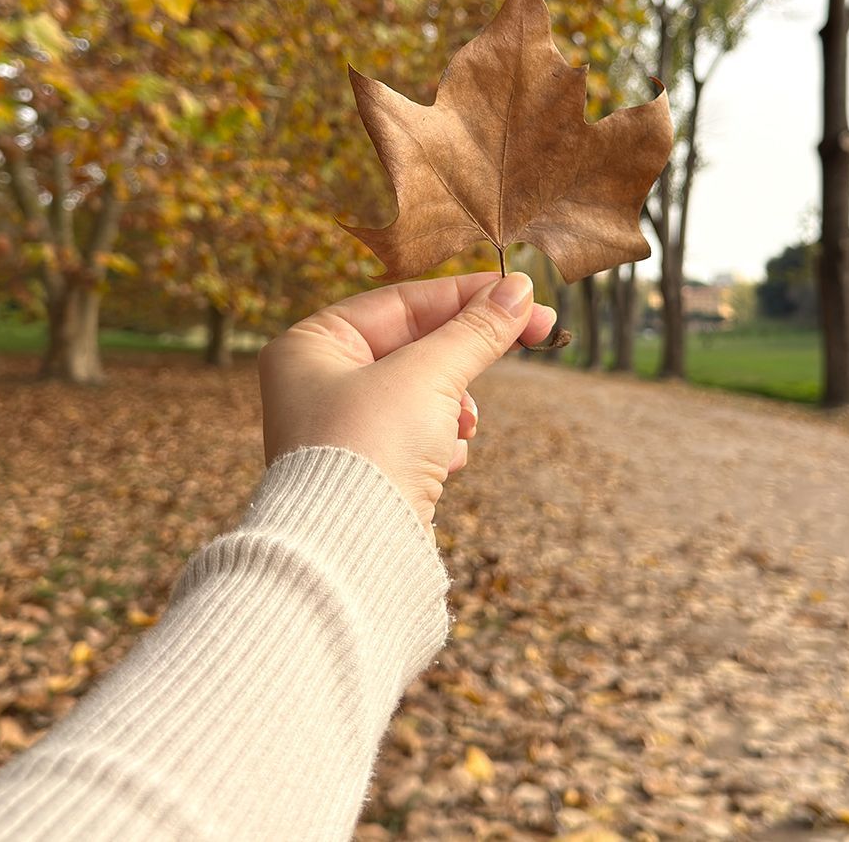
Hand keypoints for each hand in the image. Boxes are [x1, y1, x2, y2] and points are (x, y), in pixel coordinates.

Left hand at [258, 272, 556, 538]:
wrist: (351, 558)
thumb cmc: (370, 450)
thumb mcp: (428, 375)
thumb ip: (475, 330)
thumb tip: (520, 290)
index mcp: (311, 346)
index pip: (403, 301)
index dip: (469, 294)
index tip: (524, 292)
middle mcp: (318, 383)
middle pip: (415, 344)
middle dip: (465, 355)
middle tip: (536, 332)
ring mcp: (343, 429)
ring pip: (423, 391)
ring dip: (455, 404)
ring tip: (462, 426)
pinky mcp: (369, 469)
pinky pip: (419, 434)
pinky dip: (441, 441)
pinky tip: (445, 460)